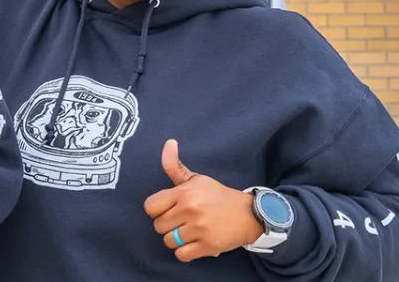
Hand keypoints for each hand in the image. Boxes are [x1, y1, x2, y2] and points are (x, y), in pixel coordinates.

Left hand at [142, 139, 265, 261]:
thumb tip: (168, 142)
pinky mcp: (208, 246)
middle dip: (167, 225)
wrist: (248, 214)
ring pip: (168, 241)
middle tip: (181, 221)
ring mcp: (199, 229)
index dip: (156, 210)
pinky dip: (185, 252)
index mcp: (184, 193)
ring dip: (176, 239)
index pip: (150, 207)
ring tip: (189, 232)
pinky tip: (194, 243)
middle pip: (158, 226)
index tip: (168, 209)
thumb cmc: (218, 196)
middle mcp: (190, 210)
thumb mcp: (196, 179)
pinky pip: (181, 255)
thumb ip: (175, 166)